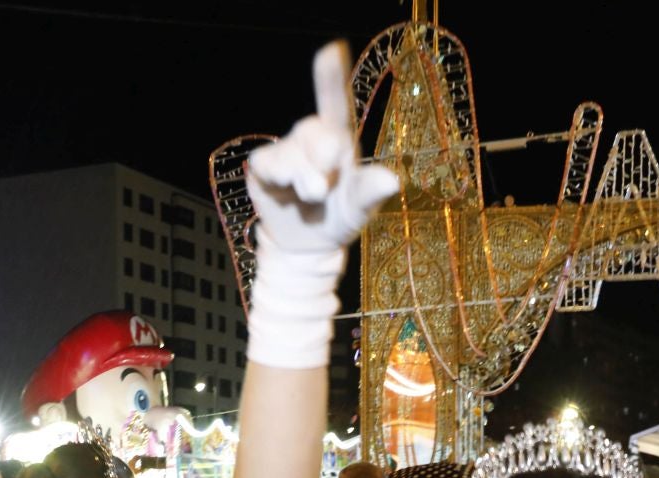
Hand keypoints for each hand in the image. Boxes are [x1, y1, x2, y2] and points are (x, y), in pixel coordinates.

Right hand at [243, 43, 400, 368]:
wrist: (307, 246)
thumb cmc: (339, 218)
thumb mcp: (359, 209)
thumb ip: (370, 192)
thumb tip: (393, 179)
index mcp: (338, 141)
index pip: (335, 104)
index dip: (330, 78)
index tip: (331, 50)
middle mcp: (311, 139)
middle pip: (316, 129)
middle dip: (325, 152)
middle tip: (329, 182)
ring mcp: (286, 150)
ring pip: (293, 152)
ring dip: (306, 177)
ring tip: (314, 196)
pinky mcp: (264, 166)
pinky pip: (270, 163)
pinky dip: (282, 178)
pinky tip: (288, 192)